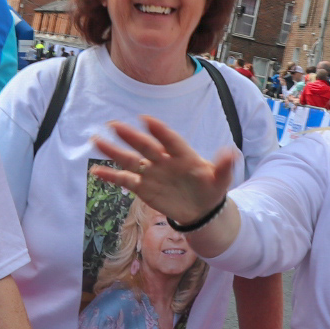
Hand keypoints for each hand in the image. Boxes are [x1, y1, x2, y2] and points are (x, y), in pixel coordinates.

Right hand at [91, 116, 235, 226]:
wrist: (201, 208)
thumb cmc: (211, 189)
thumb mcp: (222, 179)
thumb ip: (224, 166)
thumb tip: (233, 152)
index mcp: (183, 155)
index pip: (170, 140)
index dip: (159, 130)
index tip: (146, 119)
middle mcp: (164, 160)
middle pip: (145, 146)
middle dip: (130, 136)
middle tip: (114, 125)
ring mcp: (152, 173)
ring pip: (130, 160)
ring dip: (114, 151)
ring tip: (97, 141)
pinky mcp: (143, 187)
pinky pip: (125, 180)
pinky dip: (111, 177)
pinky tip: (96, 172)